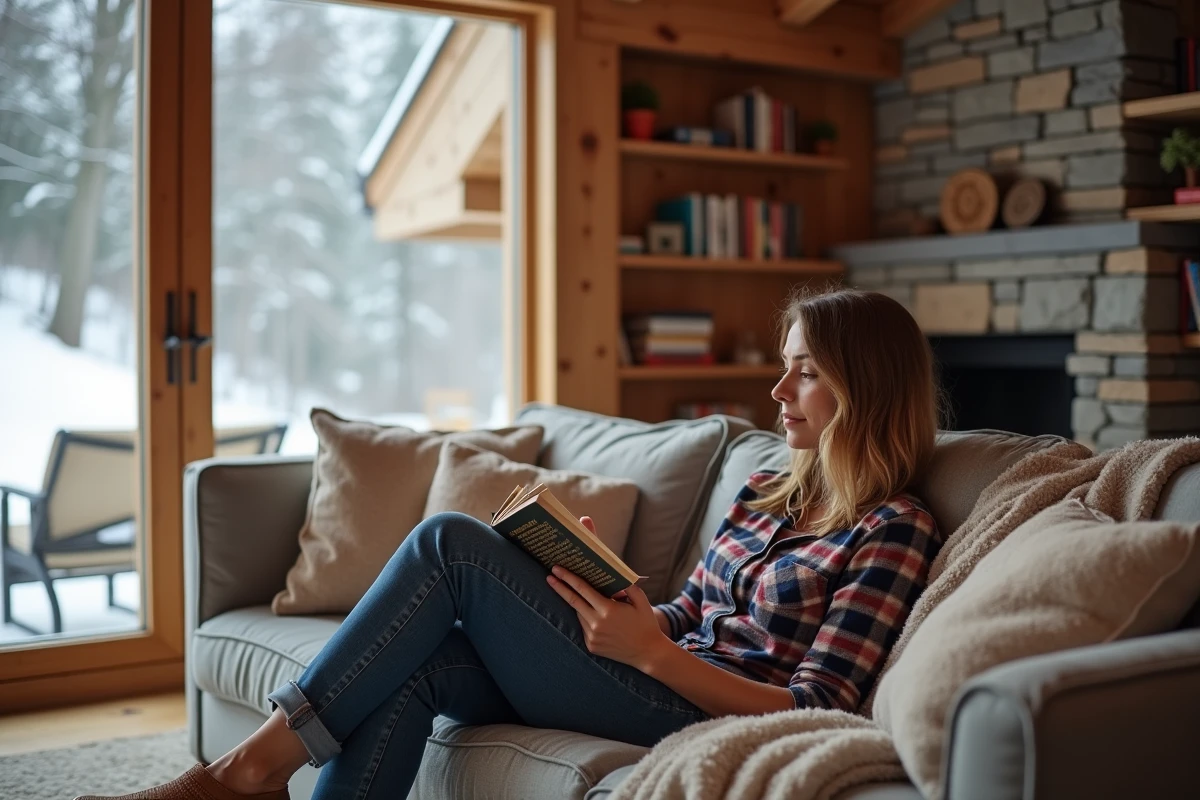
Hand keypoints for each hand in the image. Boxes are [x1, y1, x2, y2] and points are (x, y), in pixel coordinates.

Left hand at [545, 516, 667, 671]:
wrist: (648, 653)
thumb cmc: (646, 624)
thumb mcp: (640, 600)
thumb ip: (627, 586)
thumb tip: (614, 576)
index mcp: (608, 609)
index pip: (582, 589)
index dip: (568, 578)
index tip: (556, 569)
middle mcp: (596, 623)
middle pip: (573, 601)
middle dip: (559, 587)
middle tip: (549, 576)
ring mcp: (592, 636)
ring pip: (579, 614)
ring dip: (579, 605)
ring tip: (586, 600)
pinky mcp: (591, 646)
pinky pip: (584, 627)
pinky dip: (587, 619)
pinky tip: (596, 618)